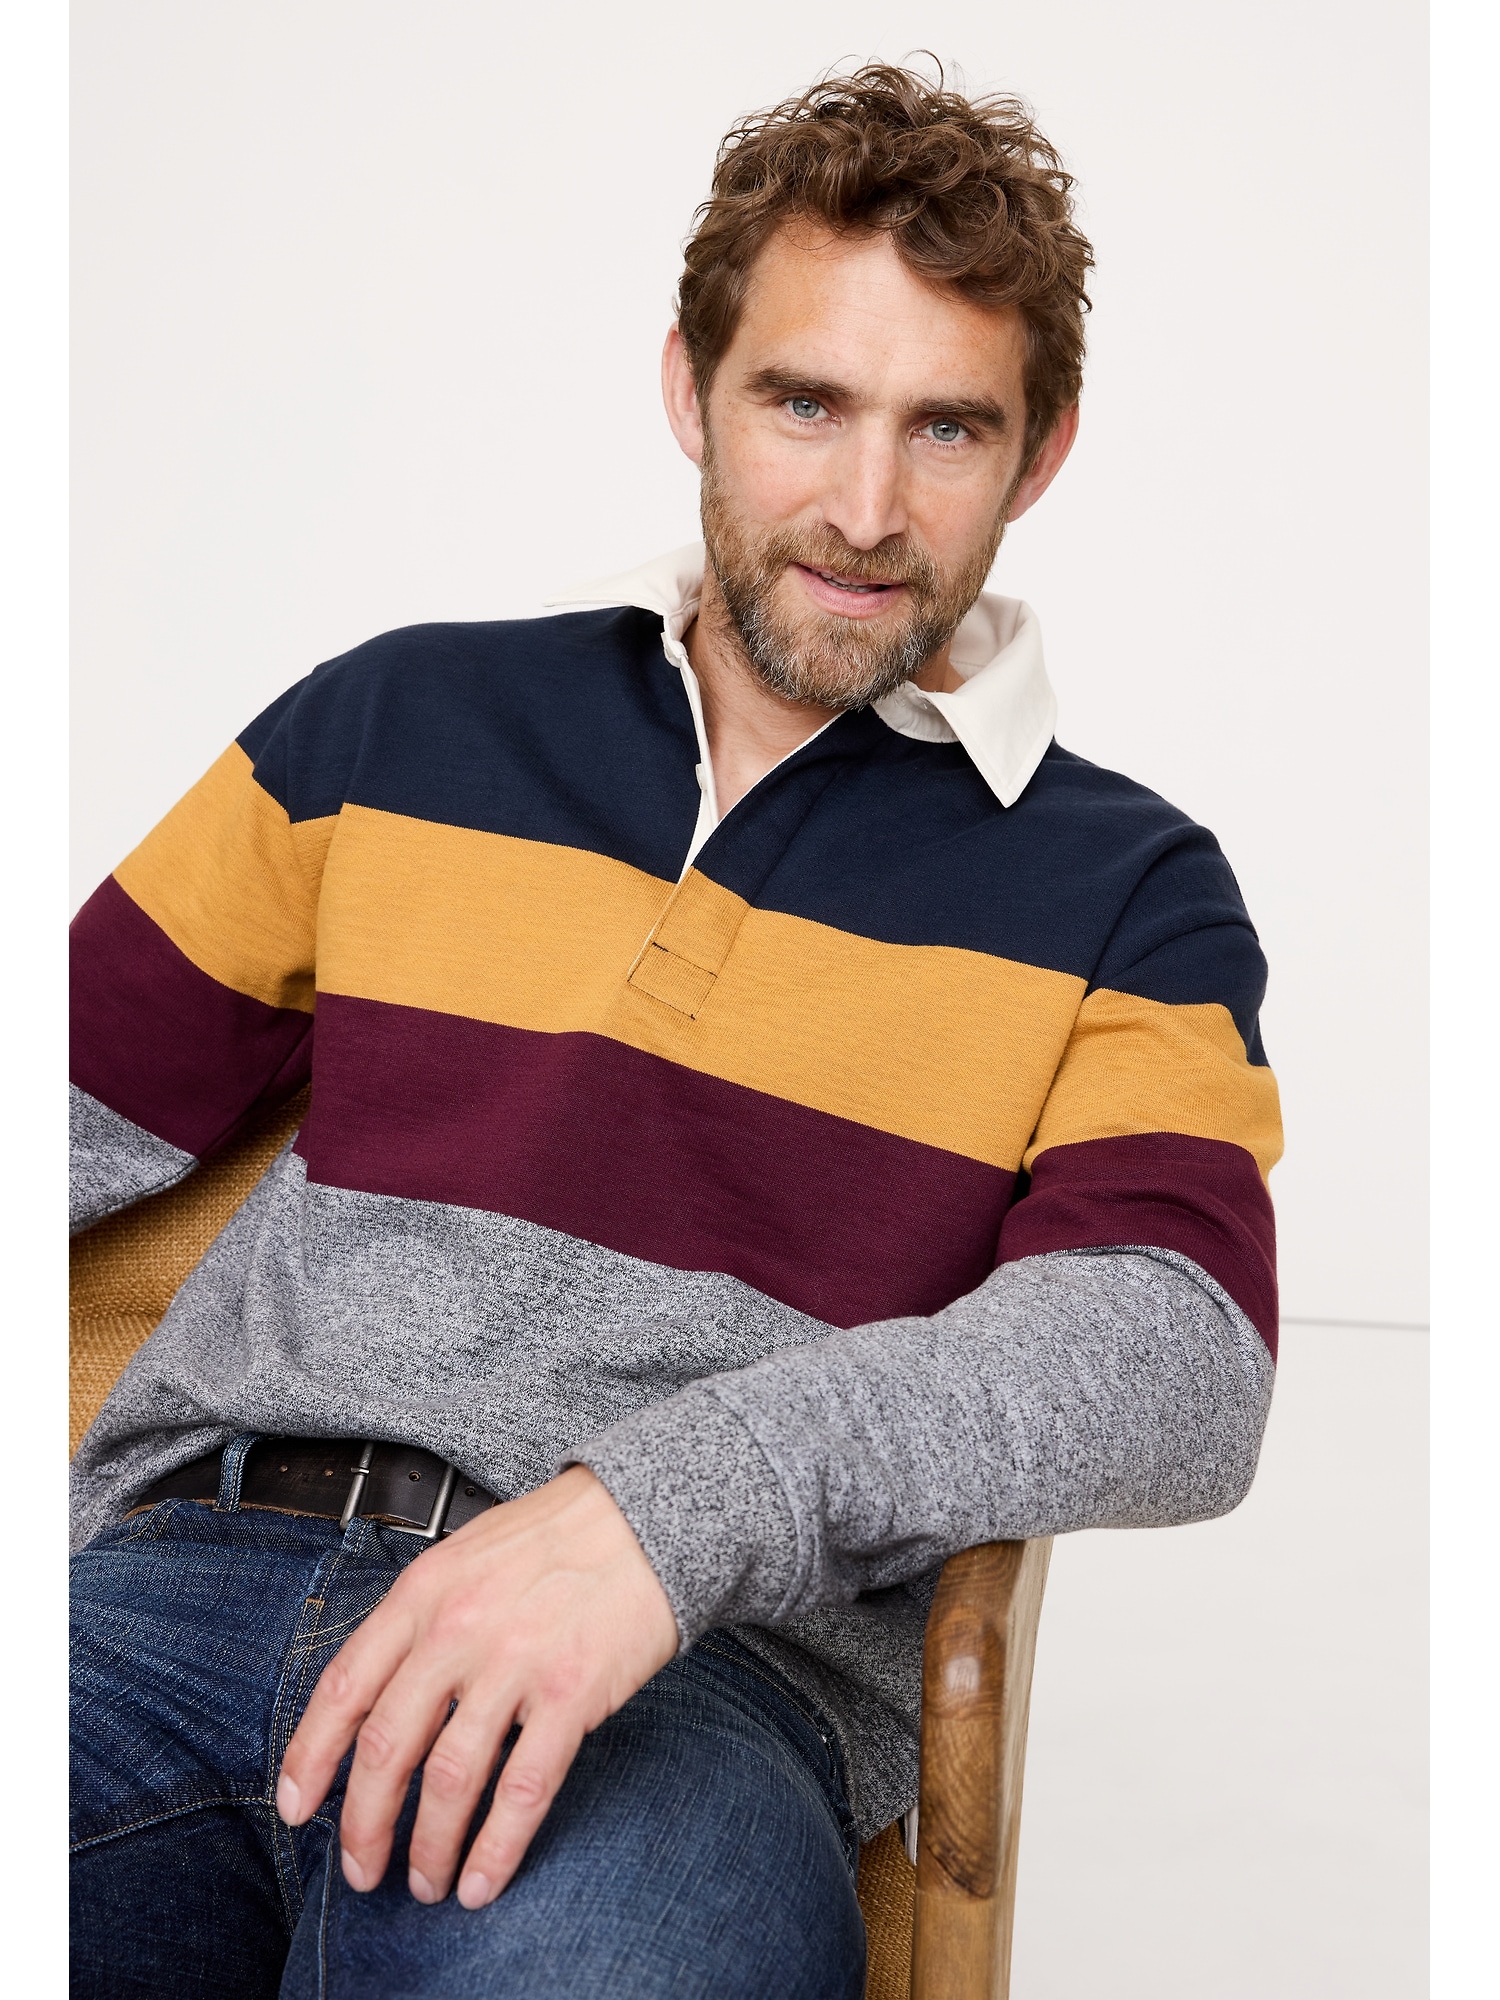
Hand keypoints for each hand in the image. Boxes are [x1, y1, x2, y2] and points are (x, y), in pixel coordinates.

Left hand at [275, 1465, 678, 1907]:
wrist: (647, 1514)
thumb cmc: (560, 1535)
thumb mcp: (466, 1555)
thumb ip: (421, 1618)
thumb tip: (381, 1698)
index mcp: (424, 1592)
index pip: (344, 1687)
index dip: (310, 1758)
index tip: (295, 1807)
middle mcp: (458, 1628)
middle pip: (388, 1748)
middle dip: (366, 1825)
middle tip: (364, 1869)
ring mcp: (515, 1662)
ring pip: (450, 1782)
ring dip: (430, 1848)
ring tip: (429, 1882)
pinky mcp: (571, 1693)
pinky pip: (522, 1789)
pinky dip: (496, 1848)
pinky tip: (484, 1879)